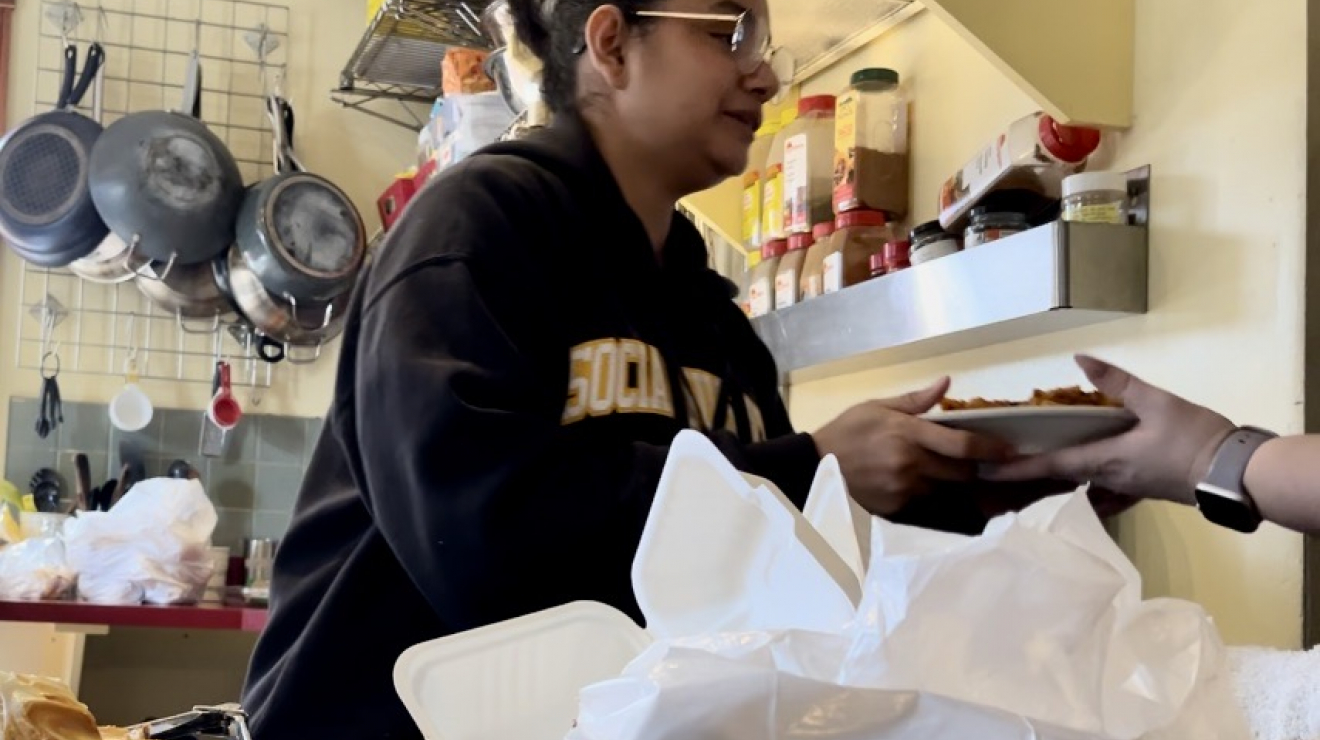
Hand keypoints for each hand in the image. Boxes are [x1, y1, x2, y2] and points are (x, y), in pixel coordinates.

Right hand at [813, 377, 1015, 515]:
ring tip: (936, 468)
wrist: (815, 466)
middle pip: (962, 472)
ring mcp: (904, 489)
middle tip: (972, 459)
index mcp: (909, 434)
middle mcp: (911, 464)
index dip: (991, 449)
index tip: (1010, 450)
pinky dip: (925, 491)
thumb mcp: (877, 406)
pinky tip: (911, 481)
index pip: (963, 445)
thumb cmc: (847, 430)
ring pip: (944, 488)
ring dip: (947, 480)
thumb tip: (946, 383)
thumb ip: (916, 400)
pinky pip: (924, 501)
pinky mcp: (896, 508)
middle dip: (972, 467)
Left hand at [986, 355, 1235, 503]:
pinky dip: (1084, 485)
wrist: (1235, 473)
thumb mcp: (1156, 402)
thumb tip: (1080, 359)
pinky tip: (1079, 481)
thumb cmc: (1194, 438)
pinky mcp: (1141, 490)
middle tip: (994, 470)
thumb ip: (1117, 382)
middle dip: (1027, 475)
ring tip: (1027, 471)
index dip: (1014, 468)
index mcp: (1105, 460)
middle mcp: (1108, 479)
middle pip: (1058, 477)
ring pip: (1079, 484)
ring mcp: (1125, 488)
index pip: (1049, 465)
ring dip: (1053, 479)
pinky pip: (1103, 491)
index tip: (982, 470)